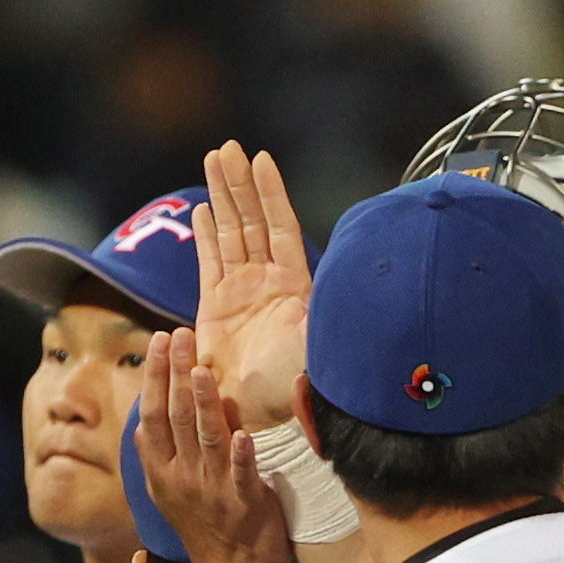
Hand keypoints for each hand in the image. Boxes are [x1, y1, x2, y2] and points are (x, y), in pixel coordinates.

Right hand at [137, 327, 289, 562]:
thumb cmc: (206, 525)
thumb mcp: (170, 488)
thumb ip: (164, 449)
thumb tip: (157, 407)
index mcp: (162, 472)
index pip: (151, 415)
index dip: (153, 377)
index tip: (157, 341)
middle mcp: (183, 477)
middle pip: (175, 417)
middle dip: (174, 373)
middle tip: (177, 334)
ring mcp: (213, 490)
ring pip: (205, 438)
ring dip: (204, 402)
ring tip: (202, 368)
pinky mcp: (245, 503)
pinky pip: (242, 475)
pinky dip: (240, 455)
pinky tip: (240, 432)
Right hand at [194, 140, 314, 431]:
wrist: (261, 415)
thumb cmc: (296, 382)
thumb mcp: (322, 340)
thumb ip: (332, 310)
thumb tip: (362, 280)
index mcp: (293, 284)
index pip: (281, 226)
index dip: (271, 194)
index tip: (262, 159)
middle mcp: (266, 281)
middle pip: (251, 220)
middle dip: (239, 183)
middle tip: (227, 147)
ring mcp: (239, 292)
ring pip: (229, 233)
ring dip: (222, 197)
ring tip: (213, 160)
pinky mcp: (213, 308)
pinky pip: (209, 262)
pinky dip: (205, 236)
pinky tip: (202, 210)